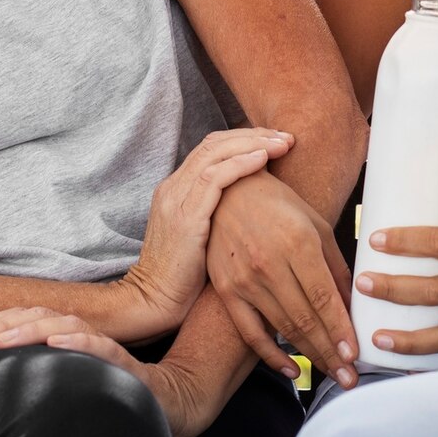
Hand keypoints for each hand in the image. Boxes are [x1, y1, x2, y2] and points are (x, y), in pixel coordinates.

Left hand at [0, 308, 219, 436]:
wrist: (170, 402)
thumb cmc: (114, 390)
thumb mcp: (68, 378)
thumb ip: (42, 369)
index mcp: (65, 336)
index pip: (23, 320)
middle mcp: (82, 334)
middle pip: (37, 316)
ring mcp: (103, 346)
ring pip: (64, 326)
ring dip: (29, 330)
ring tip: (2, 340)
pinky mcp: (125, 364)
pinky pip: (101, 348)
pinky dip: (78, 342)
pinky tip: (57, 342)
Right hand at [119, 128, 294, 337]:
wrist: (153, 302)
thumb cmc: (185, 276)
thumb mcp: (200, 235)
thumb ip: (217, 212)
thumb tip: (254, 202)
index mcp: (176, 189)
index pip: (210, 148)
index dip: (243, 139)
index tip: (274, 140)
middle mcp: (173, 188)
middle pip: (214, 143)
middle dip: (252, 135)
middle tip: (284, 135)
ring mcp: (176, 200)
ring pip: (214, 153)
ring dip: (252, 144)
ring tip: (281, 143)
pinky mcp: (184, 218)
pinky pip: (214, 179)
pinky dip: (241, 164)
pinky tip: (263, 159)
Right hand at [206, 170, 358, 387]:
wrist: (227, 193)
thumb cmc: (278, 204)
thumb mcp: (315, 224)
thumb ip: (335, 265)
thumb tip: (353, 303)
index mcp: (297, 243)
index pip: (323, 297)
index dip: (340, 329)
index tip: (354, 354)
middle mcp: (270, 264)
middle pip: (305, 319)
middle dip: (330, 352)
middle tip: (350, 377)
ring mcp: (246, 280)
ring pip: (283, 329)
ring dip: (310, 356)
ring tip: (331, 374)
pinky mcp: (227, 290)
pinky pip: (251, 332)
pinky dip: (271, 356)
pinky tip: (291, 370)